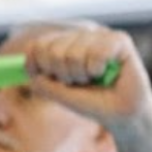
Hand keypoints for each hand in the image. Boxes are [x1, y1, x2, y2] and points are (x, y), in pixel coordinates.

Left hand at [19, 25, 151, 125]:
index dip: (42, 68)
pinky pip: (97, 52)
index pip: (37, 47)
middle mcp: (81, 35)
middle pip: (53, 51)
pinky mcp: (119, 40)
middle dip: (66, 75)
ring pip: (74, 53)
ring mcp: (100, 35)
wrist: (123, 116)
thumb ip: (42, 80)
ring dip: (83, 75)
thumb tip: (28, 64)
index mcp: (65, 43)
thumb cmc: (93, 102)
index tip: (58, 82)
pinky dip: (98, 69)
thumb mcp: (60, 94)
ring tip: (96, 79)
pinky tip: (109, 73)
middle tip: (82, 82)